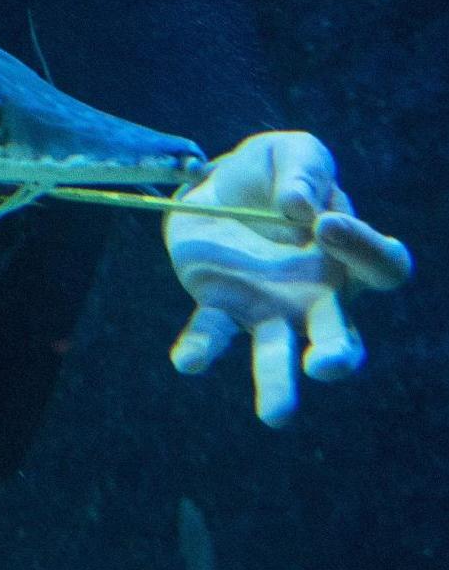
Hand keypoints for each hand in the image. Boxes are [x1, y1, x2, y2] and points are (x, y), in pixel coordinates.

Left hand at [164, 130, 411, 425]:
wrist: (215, 182)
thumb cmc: (272, 172)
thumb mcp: (291, 153)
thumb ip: (304, 171)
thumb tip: (301, 209)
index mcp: (349, 256)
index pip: (384, 267)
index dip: (364, 248)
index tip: (324, 222)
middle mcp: (316, 295)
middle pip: (341, 337)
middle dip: (337, 355)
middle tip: (324, 364)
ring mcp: (268, 306)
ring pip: (279, 353)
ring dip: (277, 383)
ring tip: (275, 416)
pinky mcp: (220, 302)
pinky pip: (212, 332)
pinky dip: (200, 348)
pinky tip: (185, 362)